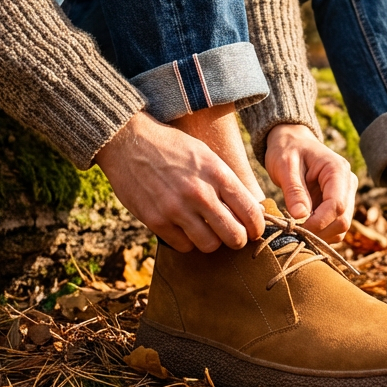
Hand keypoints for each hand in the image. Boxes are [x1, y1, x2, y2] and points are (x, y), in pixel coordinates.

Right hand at [95, 111, 264, 253]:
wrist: (128, 141)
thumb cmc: (172, 147)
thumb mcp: (205, 155)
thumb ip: (227, 181)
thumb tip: (252, 209)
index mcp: (216, 173)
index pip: (250, 212)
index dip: (257, 227)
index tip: (254, 230)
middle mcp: (199, 193)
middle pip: (234, 236)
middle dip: (238, 239)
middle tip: (233, 236)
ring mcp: (177, 209)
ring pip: (210, 245)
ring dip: (212, 241)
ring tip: (206, 230)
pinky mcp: (156, 221)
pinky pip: (183, 246)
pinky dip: (187, 241)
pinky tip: (184, 227)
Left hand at [264, 123, 356, 240]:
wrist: (292, 142)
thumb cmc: (287, 149)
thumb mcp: (284, 165)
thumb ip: (293, 190)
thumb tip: (300, 216)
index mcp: (337, 170)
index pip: (337, 204)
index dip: (319, 222)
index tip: (297, 228)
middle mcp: (347, 183)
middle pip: (343, 219)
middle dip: (319, 230)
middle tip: (293, 231)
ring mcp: (345, 195)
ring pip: (340, 227)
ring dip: (319, 234)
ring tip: (296, 227)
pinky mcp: (338, 205)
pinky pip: (334, 227)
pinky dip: (320, 232)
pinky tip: (302, 225)